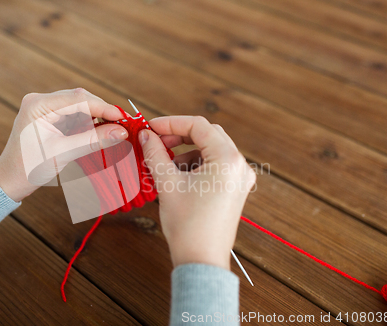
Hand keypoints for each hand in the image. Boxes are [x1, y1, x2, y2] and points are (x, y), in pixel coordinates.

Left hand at [0, 88, 127, 201]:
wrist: (10, 180)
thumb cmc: (30, 168)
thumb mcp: (63, 153)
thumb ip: (93, 140)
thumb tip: (122, 131)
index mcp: (38, 105)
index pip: (78, 99)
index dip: (103, 107)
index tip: (123, 118)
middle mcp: (41, 101)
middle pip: (81, 99)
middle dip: (102, 111)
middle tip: (122, 125)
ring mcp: (46, 108)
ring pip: (80, 106)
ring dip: (97, 117)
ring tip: (114, 130)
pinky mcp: (51, 117)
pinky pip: (75, 114)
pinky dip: (89, 123)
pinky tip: (100, 132)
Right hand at [138, 116, 255, 269]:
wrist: (201, 260)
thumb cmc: (187, 225)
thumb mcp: (167, 183)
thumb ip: (156, 153)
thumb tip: (146, 135)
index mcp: (227, 160)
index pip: (198, 126)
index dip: (171, 123)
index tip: (150, 128)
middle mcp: (239, 166)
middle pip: (208, 135)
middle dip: (179, 136)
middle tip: (156, 142)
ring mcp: (240, 178)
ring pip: (211, 150)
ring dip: (186, 152)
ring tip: (164, 164)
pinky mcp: (235, 189)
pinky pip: (215, 166)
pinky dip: (196, 165)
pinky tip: (178, 176)